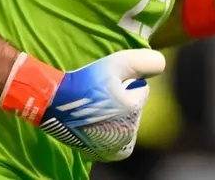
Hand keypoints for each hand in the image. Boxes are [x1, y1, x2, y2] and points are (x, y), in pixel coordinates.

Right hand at [0, 49, 165, 160]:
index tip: (111, 80)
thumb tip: (161, 66)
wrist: (53, 102)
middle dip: (124, 100)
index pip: (141, 91)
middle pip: (134, 110)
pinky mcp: (98, 153)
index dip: (128, 82)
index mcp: (133, 111)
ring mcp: (112, 147)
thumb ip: (145, 62)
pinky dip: (112, 134)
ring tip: (99, 106)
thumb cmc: (86, 81)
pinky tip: (100, 124)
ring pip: (125, 125)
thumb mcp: (119, 62)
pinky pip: (114, 143)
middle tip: (104, 93)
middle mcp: (126, 134)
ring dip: (118, 116)